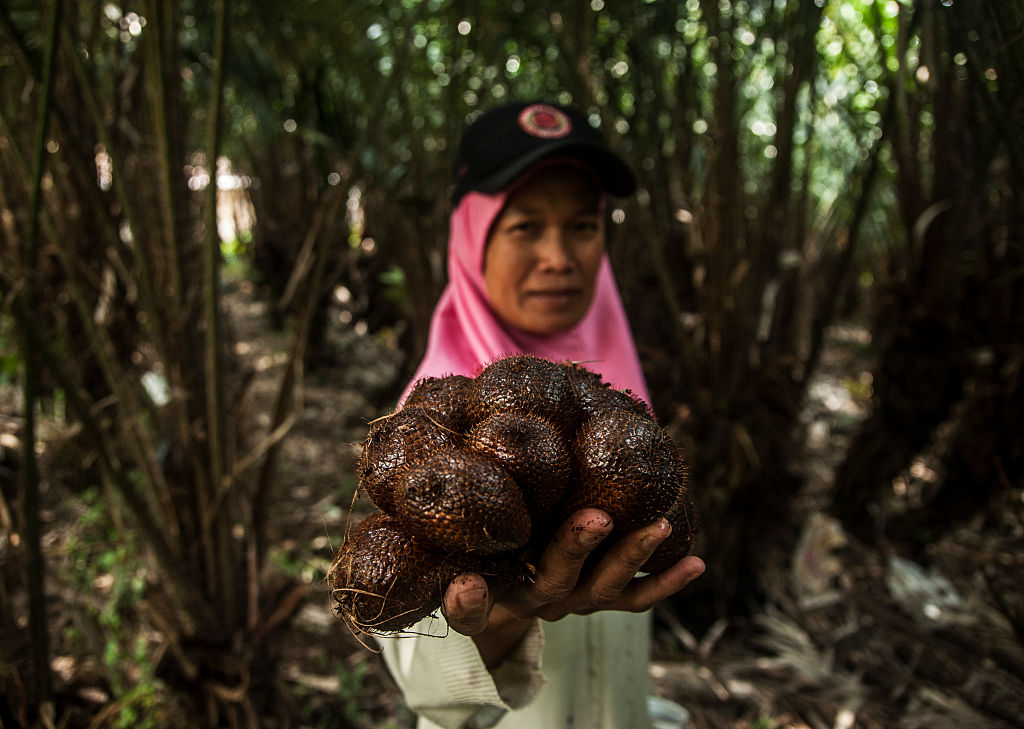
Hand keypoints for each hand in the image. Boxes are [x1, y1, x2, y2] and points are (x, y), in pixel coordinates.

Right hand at [441, 508, 705, 664]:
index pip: (471, 606)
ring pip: (602, 590)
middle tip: (597, 518)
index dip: (469, 601)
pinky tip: (695, 563)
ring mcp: (571, 600)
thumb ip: (466, 516)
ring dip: (632, 557)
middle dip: (576, 548)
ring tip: (659, 527)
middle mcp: (533, 597)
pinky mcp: (599, 598)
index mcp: (493, 586)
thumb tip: (445, 479)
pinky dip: (665, 582)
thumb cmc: (486, 542)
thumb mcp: (466, 535)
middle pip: (553, 580)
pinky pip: (634, 599)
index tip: (468, 584)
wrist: (504, 581)